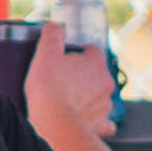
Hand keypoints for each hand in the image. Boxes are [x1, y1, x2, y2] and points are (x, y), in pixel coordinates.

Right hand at [25, 20, 114, 142]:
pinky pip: (104, 122)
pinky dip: (96, 120)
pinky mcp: (101, 124)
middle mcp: (106, 83)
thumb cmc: (49, 88)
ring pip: (100, 97)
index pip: (92, 50)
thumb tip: (55, 26)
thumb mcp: (45, 54)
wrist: (54, 123)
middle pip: (97, 73)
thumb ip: (52, 35)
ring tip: (68, 102)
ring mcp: (105, 105)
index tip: (65, 59)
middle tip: (63, 80)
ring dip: (88, 98)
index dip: (78, 53)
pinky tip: (84, 120)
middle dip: (83, 76)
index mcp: (96, 63)